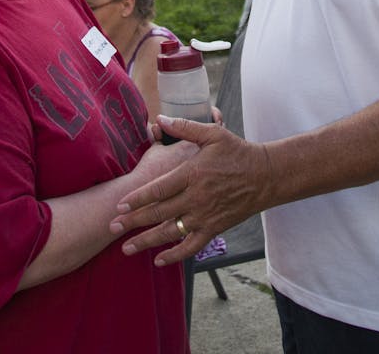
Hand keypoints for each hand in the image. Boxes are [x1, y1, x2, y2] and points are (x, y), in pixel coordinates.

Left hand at [110, 115, 272, 265]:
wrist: (266, 176)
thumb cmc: (238, 152)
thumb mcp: (213, 133)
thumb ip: (185, 127)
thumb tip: (161, 118)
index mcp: (192, 174)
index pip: (158, 189)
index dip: (137, 198)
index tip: (119, 205)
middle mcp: (196, 198)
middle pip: (158, 213)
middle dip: (133, 221)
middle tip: (112, 227)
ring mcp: (205, 216)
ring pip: (170, 232)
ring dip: (147, 241)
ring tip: (126, 248)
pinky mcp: (214, 228)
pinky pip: (191, 246)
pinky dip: (175, 255)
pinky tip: (159, 260)